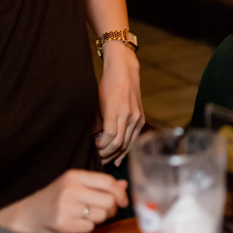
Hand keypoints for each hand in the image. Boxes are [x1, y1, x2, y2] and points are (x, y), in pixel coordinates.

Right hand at [0, 170, 128, 232]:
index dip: (119, 192)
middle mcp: (71, 189)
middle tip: (105, 210)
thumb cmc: (55, 197)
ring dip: (99, 218)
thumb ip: (99, 184)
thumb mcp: (75, 184)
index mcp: (74, 176)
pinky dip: (87, 227)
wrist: (27, 214)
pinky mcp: (63, 224)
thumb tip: (124, 186)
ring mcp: (66, 207)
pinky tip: (77, 223)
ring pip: (101, 215)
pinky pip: (90, 227)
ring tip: (87, 216)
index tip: (122, 200)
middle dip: (112, 208)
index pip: (108, 182)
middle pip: (109, 200)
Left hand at [96, 43, 143, 164]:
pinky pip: (133, 139)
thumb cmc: (107, 85)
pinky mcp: (141, 118)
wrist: (124, 72)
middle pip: (118, 143)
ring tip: (104, 161)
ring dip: (115, 154)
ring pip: (127, 144)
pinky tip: (118, 159)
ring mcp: (137, 117)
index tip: (92, 149)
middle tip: (96, 160)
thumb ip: (96, 123)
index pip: (109, 137)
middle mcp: (129, 115)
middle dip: (106, 154)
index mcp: (116, 111)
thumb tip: (92, 141)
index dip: (99, 147)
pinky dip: (125, 150)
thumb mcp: (97, 102)